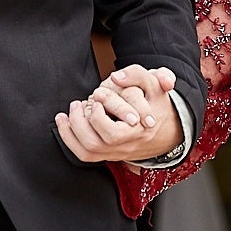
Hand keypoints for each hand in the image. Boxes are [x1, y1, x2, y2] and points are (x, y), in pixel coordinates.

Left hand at [56, 64, 183, 163]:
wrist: (166, 130)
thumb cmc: (156, 104)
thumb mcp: (155, 85)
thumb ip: (139, 75)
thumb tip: (116, 77)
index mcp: (139, 130)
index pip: (115, 132)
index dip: (100, 114)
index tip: (98, 95)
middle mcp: (127, 144)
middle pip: (97, 143)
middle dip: (81, 123)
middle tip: (78, 103)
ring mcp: (117, 152)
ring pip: (88, 151)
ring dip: (72, 130)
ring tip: (70, 110)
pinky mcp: (108, 154)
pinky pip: (84, 155)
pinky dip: (70, 139)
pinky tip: (64, 122)